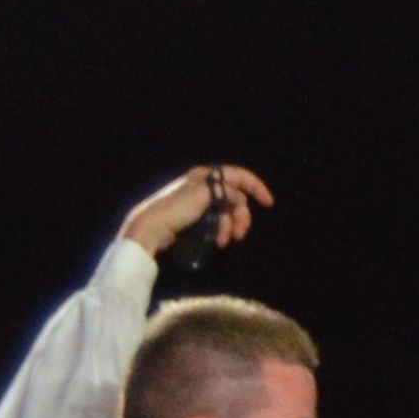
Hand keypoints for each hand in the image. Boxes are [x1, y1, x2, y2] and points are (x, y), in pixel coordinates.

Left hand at [120, 163, 268, 259]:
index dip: (256, 187)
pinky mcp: (195, 216)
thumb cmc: (175, 209)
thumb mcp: (203, 196)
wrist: (151, 228)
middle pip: (235, 199)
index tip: (268, 203)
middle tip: (241, 234)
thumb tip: (241, 198)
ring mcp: (200, 201)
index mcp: (205, 176)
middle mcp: (204, 185)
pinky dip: (220, 231)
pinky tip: (217, 241)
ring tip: (224, 241)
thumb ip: (226, 193)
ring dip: (229, 227)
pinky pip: (216, 222)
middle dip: (240, 217)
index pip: (238, 176)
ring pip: (226, 213)